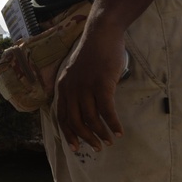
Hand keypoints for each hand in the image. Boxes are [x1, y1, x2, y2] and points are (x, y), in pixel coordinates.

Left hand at [54, 30, 125, 151]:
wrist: (102, 34)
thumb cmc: (92, 53)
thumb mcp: (77, 73)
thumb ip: (77, 90)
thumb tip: (84, 110)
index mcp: (63, 87)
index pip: (62, 117)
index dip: (69, 134)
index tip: (76, 148)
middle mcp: (71, 89)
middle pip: (75, 121)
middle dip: (86, 138)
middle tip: (97, 148)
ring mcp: (85, 86)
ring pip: (91, 118)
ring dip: (101, 133)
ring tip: (109, 141)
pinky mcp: (101, 84)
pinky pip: (106, 110)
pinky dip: (113, 123)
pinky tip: (119, 131)